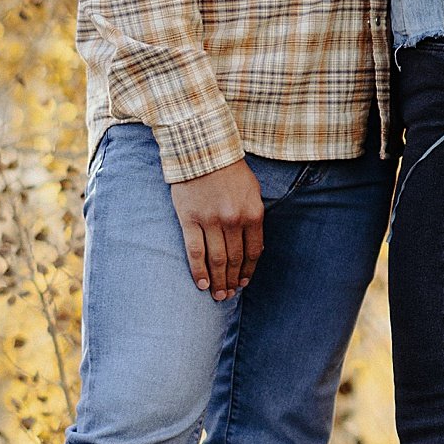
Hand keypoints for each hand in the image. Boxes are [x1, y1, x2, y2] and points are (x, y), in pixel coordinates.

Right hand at [170, 158, 264, 299]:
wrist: (202, 149)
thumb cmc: (229, 169)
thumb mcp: (252, 190)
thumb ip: (254, 217)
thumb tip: (254, 246)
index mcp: (253, 213)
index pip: (254, 251)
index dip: (249, 270)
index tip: (244, 282)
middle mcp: (233, 220)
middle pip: (234, 259)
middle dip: (233, 280)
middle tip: (229, 295)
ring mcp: (210, 221)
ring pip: (216, 260)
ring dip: (217, 280)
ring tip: (217, 295)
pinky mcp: (189, 219)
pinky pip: (195, 251)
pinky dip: (199, 270)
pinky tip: (201, 283)